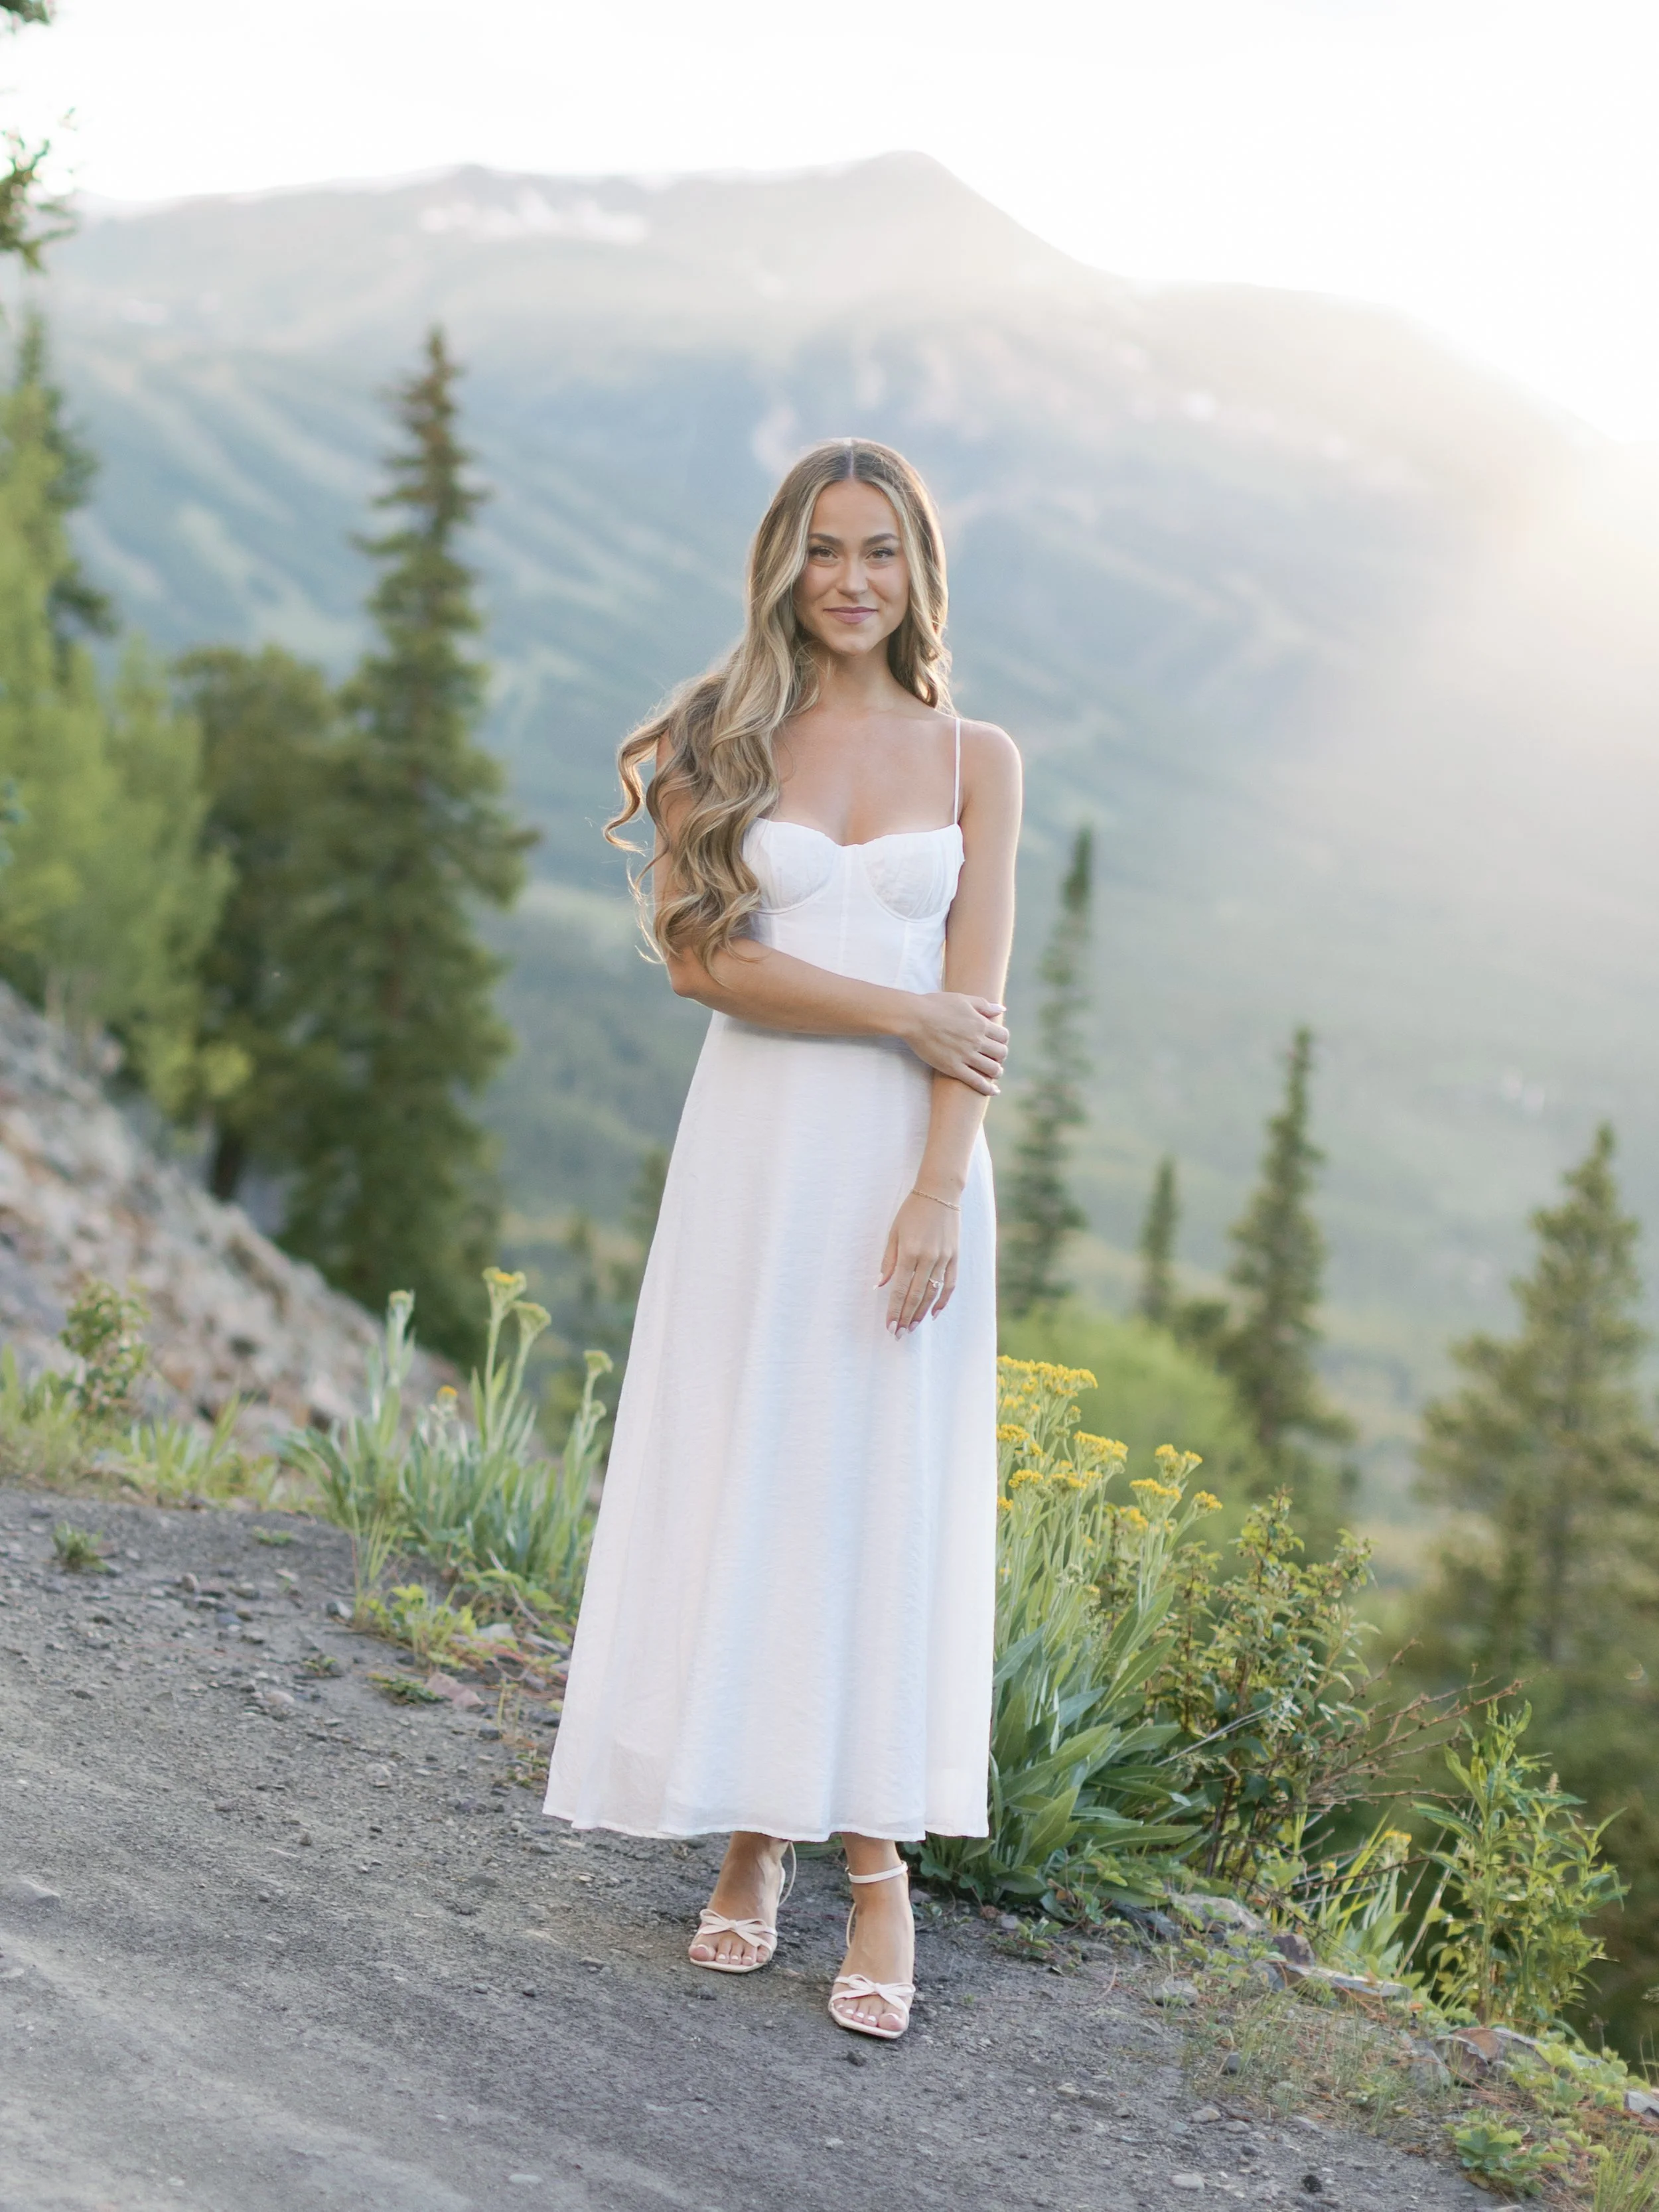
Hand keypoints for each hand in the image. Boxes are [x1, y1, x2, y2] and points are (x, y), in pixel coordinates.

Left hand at [878, 1190, 960, 1334]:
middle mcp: (927, 1258)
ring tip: (913, 1327)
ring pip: (932, 1294)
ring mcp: (943, 1258)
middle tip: (899, 1334)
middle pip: (915, 1296)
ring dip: (921, 1313)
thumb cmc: (912, 1211)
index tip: (890, 1326)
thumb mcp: (893, 1232)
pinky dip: (943, 1300)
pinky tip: (935, 1313)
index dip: (895, 1310)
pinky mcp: (955, 1257)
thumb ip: (888, 1260)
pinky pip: (950, 1284)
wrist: (940, 1193)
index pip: (900, 1290)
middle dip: (906, 1317)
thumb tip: (881, 1284)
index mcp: (909, 1252)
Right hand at [898, 993, 1007, 1092]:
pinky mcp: (953, 1067)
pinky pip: (976, 1082)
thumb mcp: (963, 999)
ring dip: (996, 1072)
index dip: (1002, 1040)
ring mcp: (966, 1055)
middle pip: (1001, 1053)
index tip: (996, 1043)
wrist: (914, 1017)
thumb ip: (984, 1005)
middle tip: (993, 1057)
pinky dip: (988, 1088)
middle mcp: (977, 1040)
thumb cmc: (935, 1005)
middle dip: (1000, 1056)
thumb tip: (1002, 1009)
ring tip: (993, 1072)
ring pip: (993, 1069)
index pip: (1004, 1036)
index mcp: (980, 1023)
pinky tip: (994, 1091)